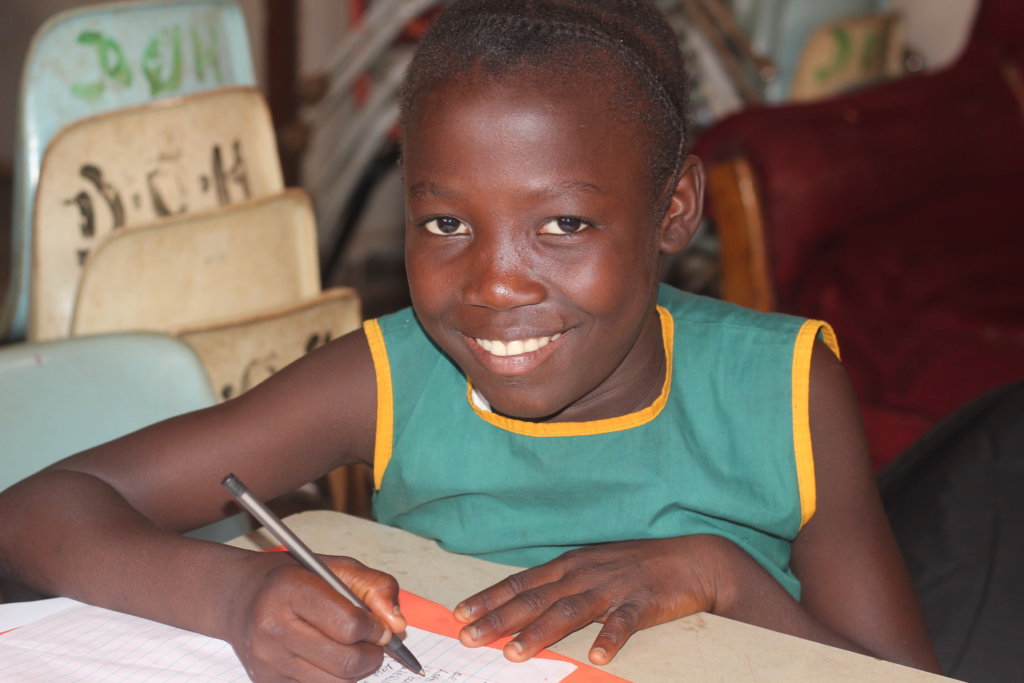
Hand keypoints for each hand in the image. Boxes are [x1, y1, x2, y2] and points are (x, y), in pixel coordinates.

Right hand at [227, 553, 407, 681]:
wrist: (241, 597)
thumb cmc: (294, 579)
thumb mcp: (336, 567)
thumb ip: (375, 586)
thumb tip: (397, 624)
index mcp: (290, 590)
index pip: (349, 624)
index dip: (376, 629)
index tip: (381, 627)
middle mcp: (272, 628)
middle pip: (346, 662)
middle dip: (373, 655)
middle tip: (376, 644)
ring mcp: (267, 660)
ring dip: (358, 671)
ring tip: (356, 651)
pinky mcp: (267, 682)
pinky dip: (335, 679)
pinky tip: (331, 659)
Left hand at [453, 535, 728, 664]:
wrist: (691, 559)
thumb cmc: (637, 566)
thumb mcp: (593, 568)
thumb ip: (562, 585)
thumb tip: (525, 606)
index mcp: (570, 565)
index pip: (521, 582)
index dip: (490, 598)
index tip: (461, 614)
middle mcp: (585, 573)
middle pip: (535, 597)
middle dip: (499, 618)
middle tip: (469, 637)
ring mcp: (612, 587)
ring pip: (569, 611)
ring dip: (540, 633)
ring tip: (515, 654)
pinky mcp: (642, 602)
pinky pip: (623, 623)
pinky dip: (609, 638)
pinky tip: (597, 656)